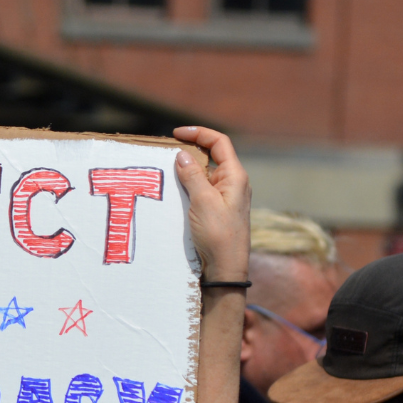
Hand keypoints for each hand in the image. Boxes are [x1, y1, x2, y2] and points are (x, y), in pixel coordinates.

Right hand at [172, 126, 249, 284]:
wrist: (225, 269)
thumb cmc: (219, 235)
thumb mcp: (203, 202)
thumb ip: (192, 175)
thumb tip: (182, 154)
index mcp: (235, 176)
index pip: (219, 142)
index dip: (199, 133)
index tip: (177, 134)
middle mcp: (232, 183)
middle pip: (211, 156)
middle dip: (189, 150)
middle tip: (167, 151)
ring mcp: (224, 197)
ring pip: (204, 174)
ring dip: (186, 170)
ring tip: (166, 171)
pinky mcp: (216, 210)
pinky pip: (201, 190)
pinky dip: (187, 186)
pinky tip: (173, 191)